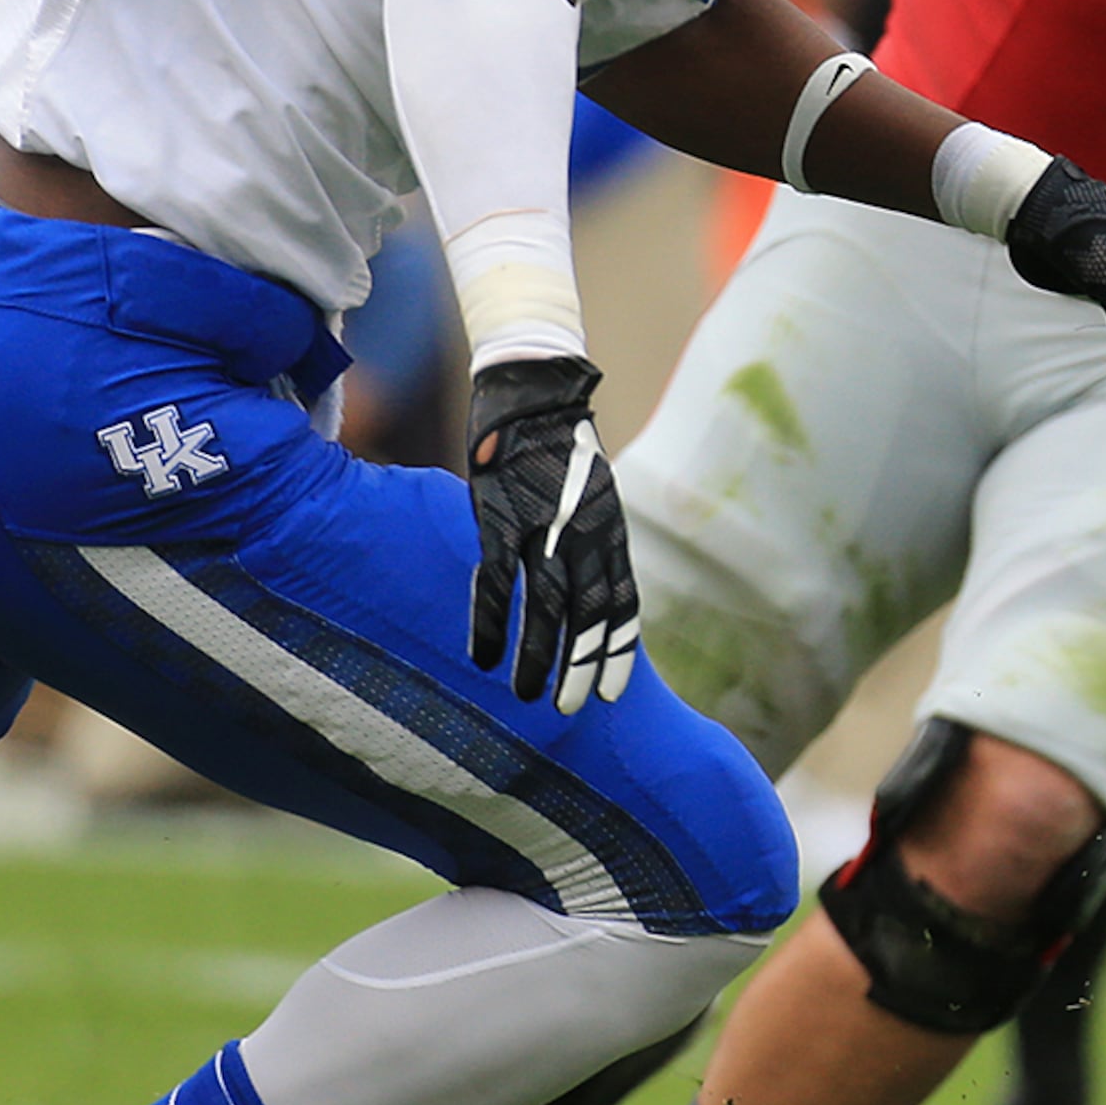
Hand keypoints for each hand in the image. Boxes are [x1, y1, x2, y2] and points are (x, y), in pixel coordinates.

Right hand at [466, 357, 637, 713]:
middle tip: (568, 709)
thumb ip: (595, 543)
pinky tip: (482, 656)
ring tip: (528, 696)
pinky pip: (496, 581)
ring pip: (545, 605)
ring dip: (537, 655)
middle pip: (589, 614)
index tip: (610, 693)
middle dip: (580, 665)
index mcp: (612, 534)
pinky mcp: (500, 518)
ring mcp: (543, 528)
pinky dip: (490, 621)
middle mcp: (585, 536)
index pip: (623, 605)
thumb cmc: (564, 452)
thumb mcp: (596, 499)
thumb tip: (593, 589)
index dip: (617, 651)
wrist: (535, 395)